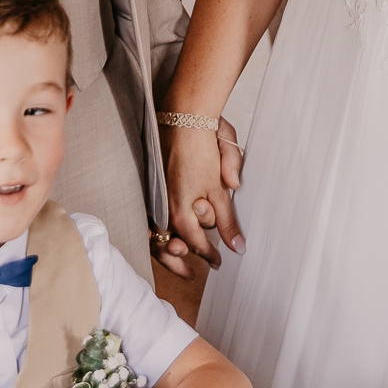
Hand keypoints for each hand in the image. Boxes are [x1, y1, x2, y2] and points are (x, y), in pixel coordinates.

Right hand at [159, 116, 243, 271]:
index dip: (209, 254)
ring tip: (179, 261)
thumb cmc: (203, 145)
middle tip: (195, 272)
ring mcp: (155, 195)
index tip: (219, 261)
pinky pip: (150, 216)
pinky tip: (162, 236)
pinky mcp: (152, 184)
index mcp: (181, 208)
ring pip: (157, 232)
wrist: (183, 114)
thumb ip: (228, 219)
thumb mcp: (220, 186)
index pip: (196, 242)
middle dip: (183, 260)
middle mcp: (164, 205)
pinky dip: (156, 229)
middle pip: (171, 244)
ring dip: (167, 250)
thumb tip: (238, 246)